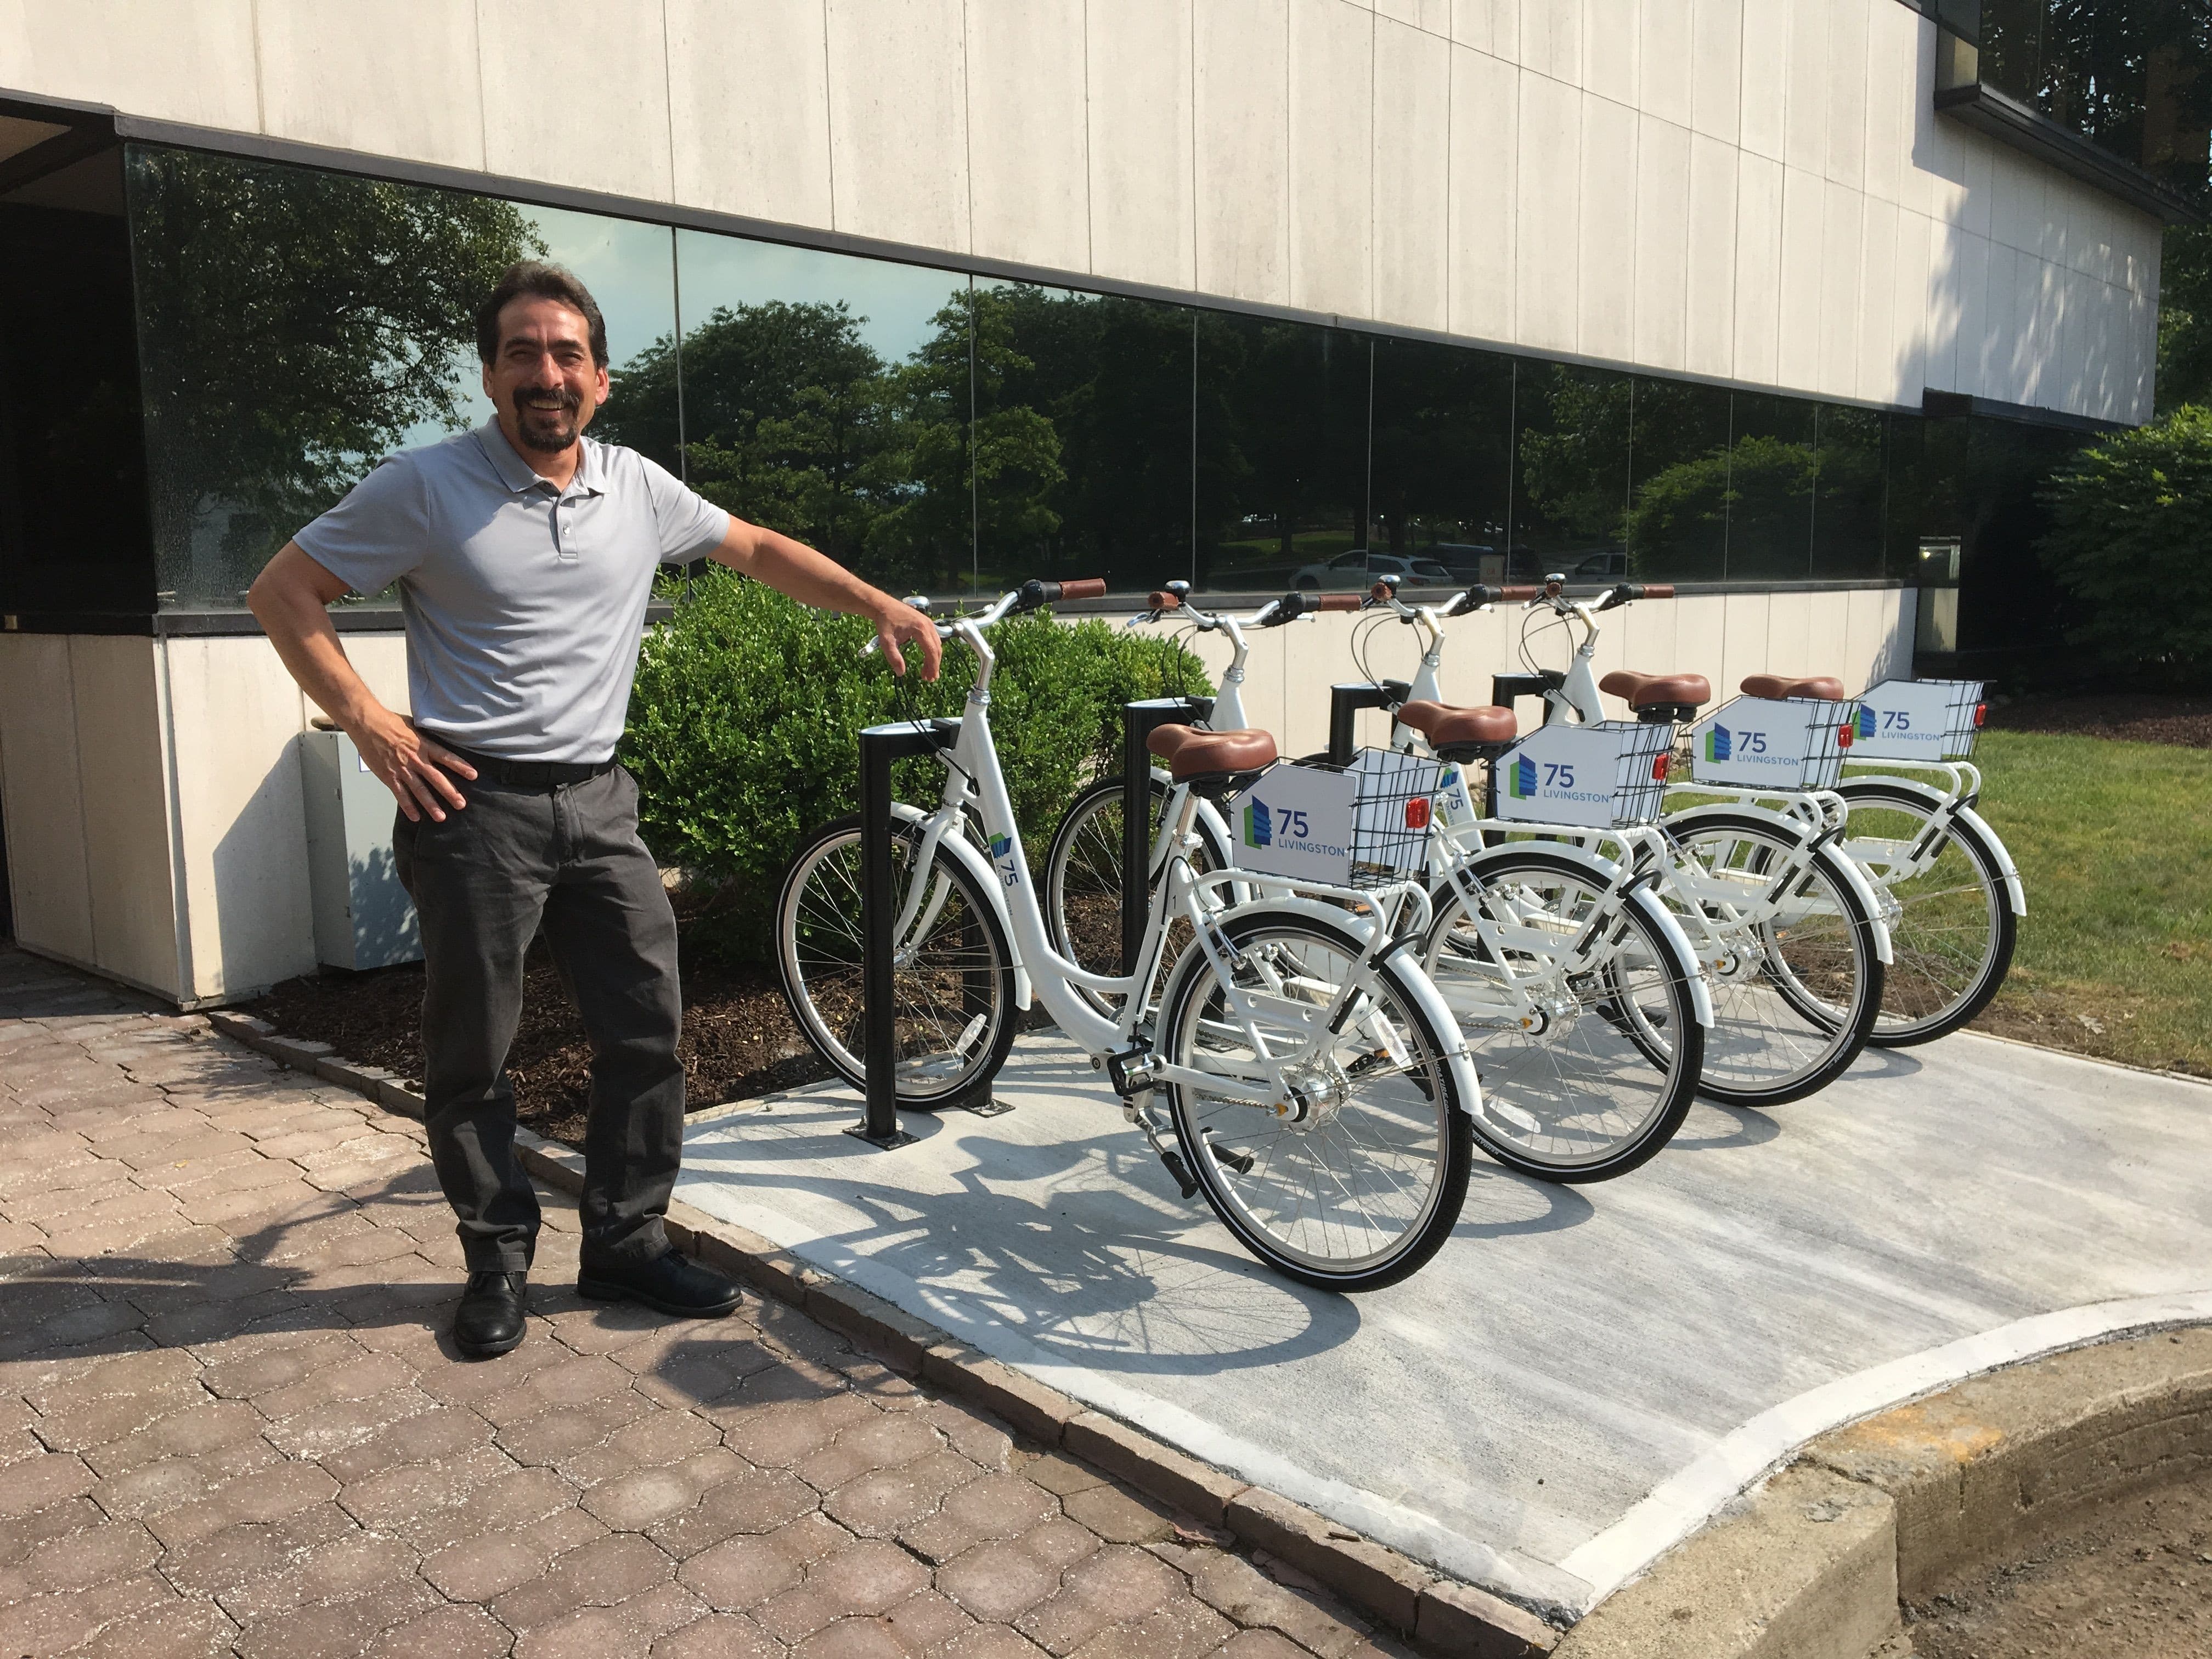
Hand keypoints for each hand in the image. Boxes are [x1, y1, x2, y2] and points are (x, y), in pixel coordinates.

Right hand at [347, 705, 476, 821]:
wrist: (368, 724)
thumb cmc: (391, 722)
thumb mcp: (415, 726)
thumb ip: (427, 738)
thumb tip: (439, 741)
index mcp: (424, 745)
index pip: (446, 757)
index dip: (461, 766)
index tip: (473, 775)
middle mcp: (415, 759)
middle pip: (436, 778)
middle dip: (450, 792)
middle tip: (461, 804)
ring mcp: (402, 769)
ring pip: (419, 790)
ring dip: (431, 805)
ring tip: (441, 817)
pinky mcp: (389, 776)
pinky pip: (400, 794)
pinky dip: (407, 807)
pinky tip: (415, 817)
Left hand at [873, 599, 941, 680]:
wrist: (883, 606)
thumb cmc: (885, 622)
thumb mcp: (886, 641)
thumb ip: (893, 657)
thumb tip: (901, 673)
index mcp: (920, 629)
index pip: (932, 651)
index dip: (932, 666)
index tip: (930, 678)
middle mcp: (928, 625)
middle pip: (937, 649)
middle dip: (934, 665)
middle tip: (929, 679)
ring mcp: (928, 623)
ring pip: (937, 644)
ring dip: (934, 659)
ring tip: (927, 672)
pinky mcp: (926, 623)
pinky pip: (934, 639)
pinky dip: (932, 651)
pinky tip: (927, 659)